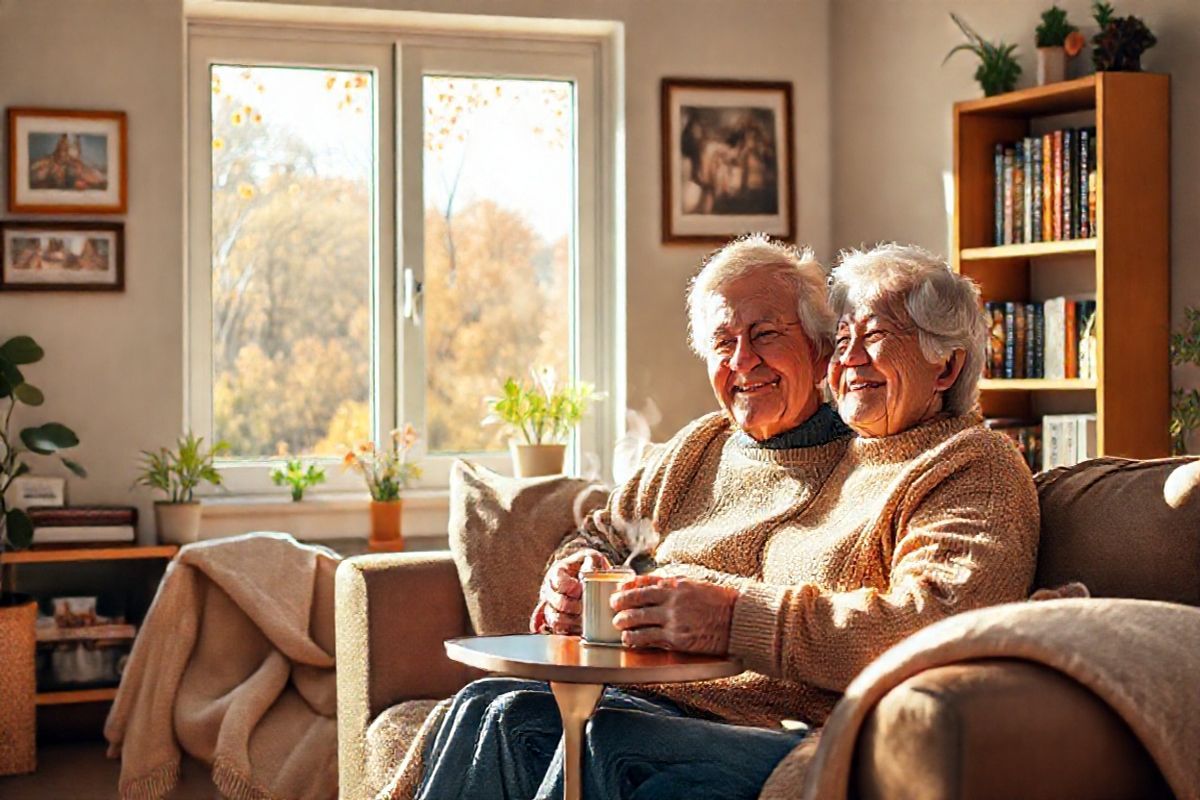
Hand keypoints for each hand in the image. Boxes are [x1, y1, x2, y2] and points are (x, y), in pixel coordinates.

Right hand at [529, 549, 610, 634]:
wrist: (589, 576)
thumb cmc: (590, 567)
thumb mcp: (593, 558)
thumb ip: (591, 562)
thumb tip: (588, 571)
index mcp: (557, 572)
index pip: (557, 580)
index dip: (567, 587)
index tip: (579, 589)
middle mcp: (550, 589)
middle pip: (554, 601)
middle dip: (570, 606)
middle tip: (583, 607)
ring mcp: (551, 606)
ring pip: (552, 617)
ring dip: (568, 621)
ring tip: (582, 621)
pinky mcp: (556, 620)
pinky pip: (554, 629)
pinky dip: (564, 631)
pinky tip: (574, 631)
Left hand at [610, 575, 737, 654]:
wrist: (738, 620)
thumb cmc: (720, 601)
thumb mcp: (696, 584)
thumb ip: (674, 584)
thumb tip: (653, 583)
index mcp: (677, 584)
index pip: (645, 583)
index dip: (628, 587)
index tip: (619, 590)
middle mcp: (673, 600)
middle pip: (637, 600)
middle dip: (620, 603)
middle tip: (613, 606)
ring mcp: (674, 620)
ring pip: (639, 620)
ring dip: (624, 622)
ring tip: (617, 623)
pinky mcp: (677, 638)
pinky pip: (650, 638)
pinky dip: (635, 638)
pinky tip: (628, 639)